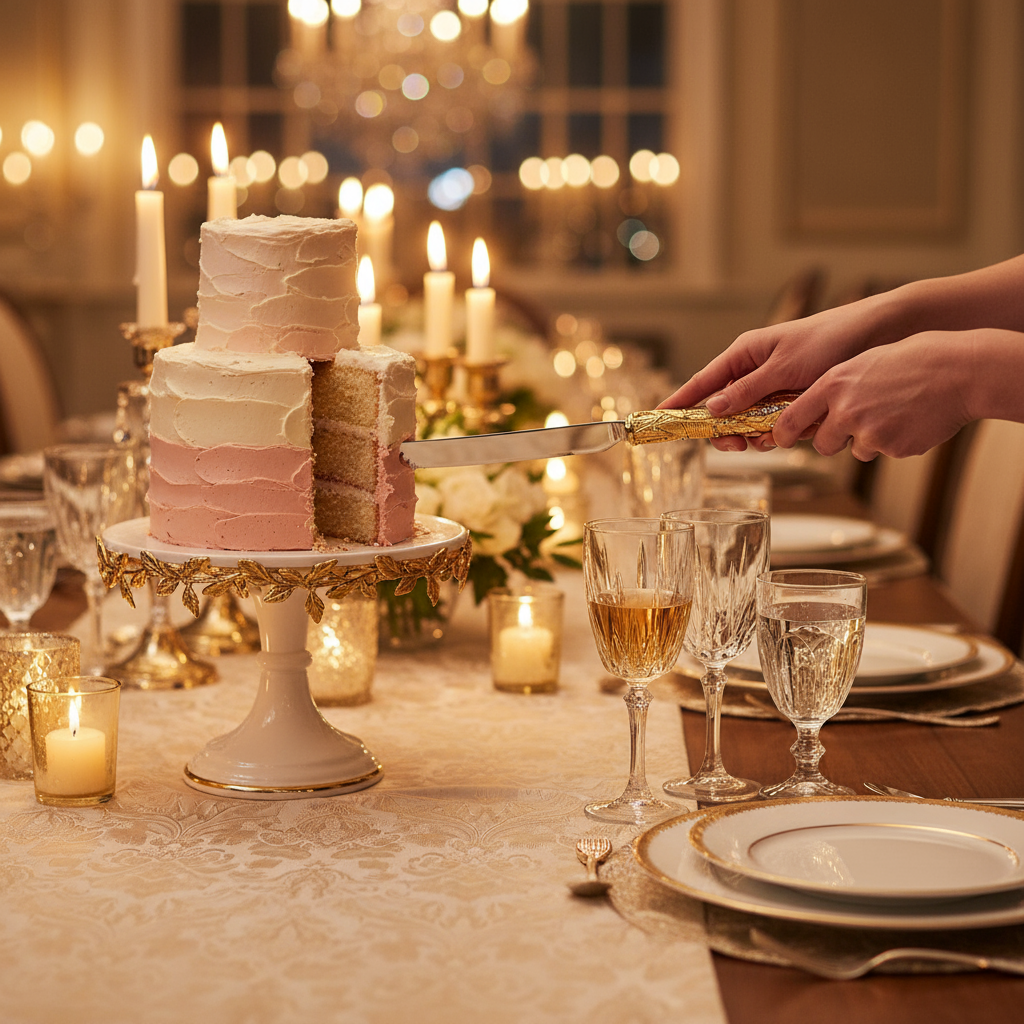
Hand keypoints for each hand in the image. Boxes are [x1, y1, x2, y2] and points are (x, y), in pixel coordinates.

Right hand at [659, 290, 906, 451]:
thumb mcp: (783, 369)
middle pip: (721, 410)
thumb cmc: (827, 342)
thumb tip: (711, 409)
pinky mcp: (790, 398)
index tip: (657, 418)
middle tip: (740, 444)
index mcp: (743, 355)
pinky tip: (797, 430)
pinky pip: (774, 422)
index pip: (700, 383)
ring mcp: (770, 386)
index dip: (678, 403)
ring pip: (748, 421)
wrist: (873, 335)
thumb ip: (746, 391)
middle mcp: (752, 371)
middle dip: (727, 431)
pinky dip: (781, 431)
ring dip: (757, 434)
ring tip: (775, 436)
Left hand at [771, 332, 975, 459]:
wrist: (959, 371)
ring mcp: (868, 432)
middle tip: (852, 427)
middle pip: (822, 444)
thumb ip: (836, 387)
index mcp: (833, 384)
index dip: (782, 434)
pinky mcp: (891, 448)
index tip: (779, 439)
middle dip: (832, 441)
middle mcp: (845, 410)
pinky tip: (911, 419)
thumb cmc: (913, 360)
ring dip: (868, 440)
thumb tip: (815, 411)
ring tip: (894, 412)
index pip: (791, 419)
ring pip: (855, 450)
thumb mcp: (863, 363)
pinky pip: (883, 452)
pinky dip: (893, 441)